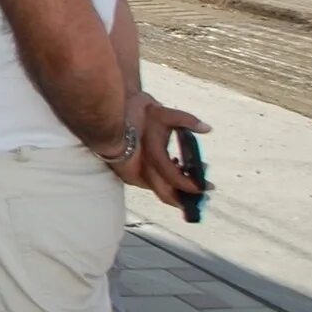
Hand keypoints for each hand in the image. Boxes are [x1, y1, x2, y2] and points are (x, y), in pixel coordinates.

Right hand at [110, 92, 212, 207]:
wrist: (103, 113)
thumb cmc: (130, 113)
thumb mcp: (162, 113)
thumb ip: (186, 120)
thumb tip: (207, 128)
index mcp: (152, 158)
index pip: (177, 180)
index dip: (193, 185)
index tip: (207, 186)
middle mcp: (140, 172)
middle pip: (165, 195)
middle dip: (184, 199)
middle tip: (199, 198)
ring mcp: (130, 174)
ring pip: (156, 188)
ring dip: (172, 188)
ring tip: (186, 181)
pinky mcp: (124, 172)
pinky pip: (146, 182)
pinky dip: (159, 181)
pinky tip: (167, 170)